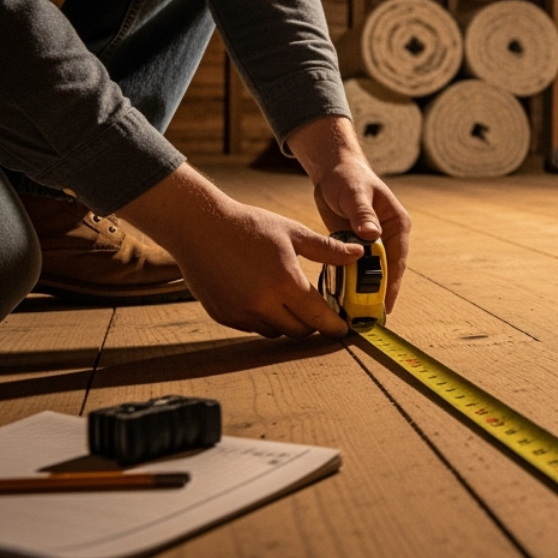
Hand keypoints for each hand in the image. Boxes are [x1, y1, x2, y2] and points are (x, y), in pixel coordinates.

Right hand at [117, 165, 361, 337]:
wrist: (198, 226)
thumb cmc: (248, 225)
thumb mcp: (293, 232)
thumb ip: (327, 249)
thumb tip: (358, 254)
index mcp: (284, 282)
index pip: (318, 316)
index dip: (334, 325)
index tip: (343, 328)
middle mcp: (262, 304)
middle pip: (299, 330)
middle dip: (312, 323)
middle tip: (318, 311)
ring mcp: (240, 312)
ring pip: (275, 332)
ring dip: (287, 323)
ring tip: (290, 302)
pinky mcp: (223, 315)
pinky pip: (252, 327)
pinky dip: (264, 319)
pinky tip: (265, 299)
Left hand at [287, 116, 411, 312]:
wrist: (333, 171)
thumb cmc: (348, 177)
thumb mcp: (354, 193)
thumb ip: (362, 213)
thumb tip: (371, 235)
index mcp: (396, 224)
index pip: (397, 259)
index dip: (392, 283)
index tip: (385, 304)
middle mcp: (388, 237)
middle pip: (385, 271)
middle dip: (377, 293)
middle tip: (368, 318)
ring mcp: (372, 243)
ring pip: (369, 273)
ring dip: (362, 291)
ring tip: (353, 315)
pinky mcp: (355, 246)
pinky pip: (353, 268)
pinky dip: (348, 282)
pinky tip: (339, 299)